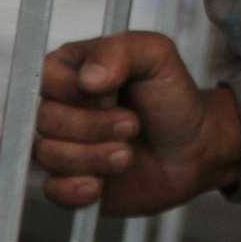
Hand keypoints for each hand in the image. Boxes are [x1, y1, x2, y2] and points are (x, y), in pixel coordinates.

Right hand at [35, 31, 240, 214]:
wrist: (194, 147)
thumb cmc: (173, 98)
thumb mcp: (157, 56)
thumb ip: (121, 51)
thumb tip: (88, 77)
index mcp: (71, 69)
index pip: (46, 79)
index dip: (81, 93)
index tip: (115, 93)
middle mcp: (60, 106)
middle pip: (45, 120)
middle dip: (94, 127)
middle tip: (131, 124)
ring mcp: (63, 144)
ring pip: (49, 156)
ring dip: (94, 158)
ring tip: (127, 154)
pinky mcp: (69, 180)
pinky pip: (52, 190)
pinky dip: (76, 190)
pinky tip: (101, 184)